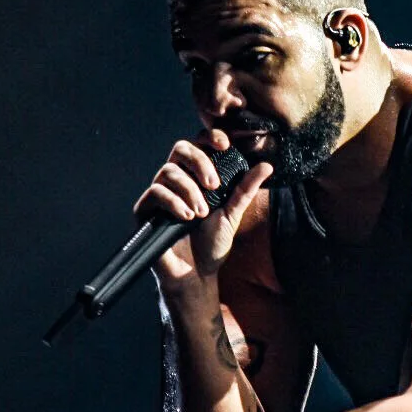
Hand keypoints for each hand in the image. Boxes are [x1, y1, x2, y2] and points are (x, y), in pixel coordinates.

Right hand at [131, 129, 272, 289]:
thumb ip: (245, 189)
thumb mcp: (233, 213)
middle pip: (181, 148)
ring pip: (169, 171)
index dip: (210, 138)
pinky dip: (173, 202)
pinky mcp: (145, 209)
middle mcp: (176, 179)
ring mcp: (159, 193)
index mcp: (196, 175)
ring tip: (201, 213)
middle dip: (199, 161)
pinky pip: (155, 192)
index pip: (199, 144)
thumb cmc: (212, 243)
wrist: (196, 274)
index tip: (225, 145)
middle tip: (214, 185)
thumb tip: (267, 166)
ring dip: (189, 190)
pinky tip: (187, 217)